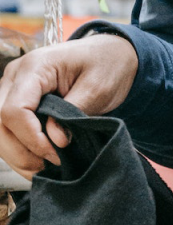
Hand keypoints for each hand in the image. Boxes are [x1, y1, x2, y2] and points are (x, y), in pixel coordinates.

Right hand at [0, 34, 136, 177]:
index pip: (14, 109)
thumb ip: (74, 112)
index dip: (31, 138)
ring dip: (16, 154)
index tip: (56, 154)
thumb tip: (56, 140)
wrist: (110, 54)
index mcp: (35, 67)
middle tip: (46, 168)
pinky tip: (38, 161)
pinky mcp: (18, 99)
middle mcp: (15, 76)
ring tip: (42, 170)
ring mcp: (12, 87)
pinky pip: (6, 127)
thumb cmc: (106, 66)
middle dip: (19, 151)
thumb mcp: (98, 88)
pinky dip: (19, 147)